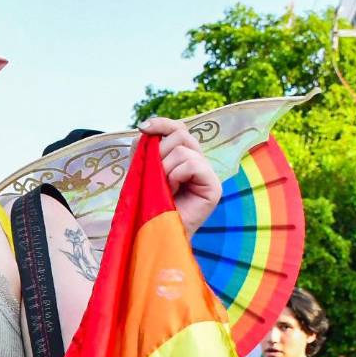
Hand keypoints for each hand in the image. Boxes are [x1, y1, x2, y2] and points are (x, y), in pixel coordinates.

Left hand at [139, 116, 221, 233]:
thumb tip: (146, 129)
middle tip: (152, 174)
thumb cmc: (146, 204)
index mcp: (184, 156)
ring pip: (183, 150)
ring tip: (163, 188)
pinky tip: (172, 191)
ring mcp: (209, 174)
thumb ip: (146, 147)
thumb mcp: (141, 169)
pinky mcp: (214, 187)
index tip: (143, 128)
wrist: (152, 233)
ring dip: (164, 169)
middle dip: (159, 152)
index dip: (162, 123)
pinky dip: (176, 175)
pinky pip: (192, 164)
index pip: (178, 128)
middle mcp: (200, 162)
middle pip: (181, 134)